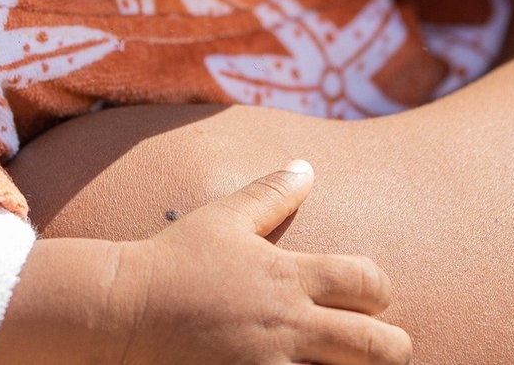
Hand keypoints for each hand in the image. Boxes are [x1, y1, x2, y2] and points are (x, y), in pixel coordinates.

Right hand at [112, 159, 410, 363]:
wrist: (121, 312)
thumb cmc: (174, 260)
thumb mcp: (226, 217)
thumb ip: (272, 194)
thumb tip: (306, 166)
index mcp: (288, 276)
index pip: (367, 281)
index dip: (381, 289)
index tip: (373, 297)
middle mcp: (289, 325)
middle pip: (375, 346)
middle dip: (392, 349)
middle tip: (387, 349)